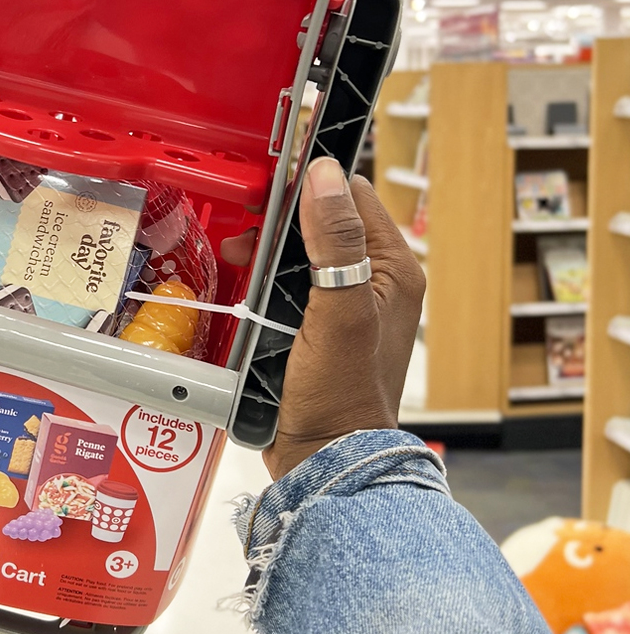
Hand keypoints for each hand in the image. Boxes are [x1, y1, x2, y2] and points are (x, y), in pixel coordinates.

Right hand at [263, 157, 425, 479]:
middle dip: (280, 223)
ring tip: (237, 261)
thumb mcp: (339, 312)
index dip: (311, 188)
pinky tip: (243, 289)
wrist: (323, 458)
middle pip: (324, 222)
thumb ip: (335, 242)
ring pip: (301, 253)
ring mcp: (346, 305)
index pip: (354, 197)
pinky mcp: (317, 326)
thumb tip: (325, 175)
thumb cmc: (341, 395)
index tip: (268, 196)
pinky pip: (289, 284)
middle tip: (245, 238)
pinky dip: (264, 280)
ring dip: (266, 252)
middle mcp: (375, 282)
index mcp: (395, 270)